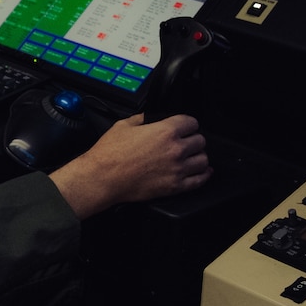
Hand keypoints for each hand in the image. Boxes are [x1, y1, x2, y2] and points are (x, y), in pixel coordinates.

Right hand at [50, 113, 209, 218]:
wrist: (102, 178)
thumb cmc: (109, 154)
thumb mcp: (124, 125)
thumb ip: (143, 119)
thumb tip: (150, 118)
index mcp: (166, 131)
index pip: (192, 122)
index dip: (187, 124)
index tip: (185, 127)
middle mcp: (175, 149)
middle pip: (200, 141)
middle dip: (192, 140)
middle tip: (185, 142)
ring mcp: (177, 169)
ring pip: (203, 160)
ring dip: (198, 157)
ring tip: (191, 157)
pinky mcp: (175, 186)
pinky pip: (199, 180)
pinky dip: (203, 175)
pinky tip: (202, 172)